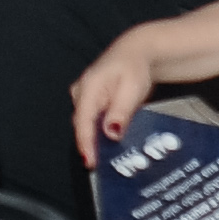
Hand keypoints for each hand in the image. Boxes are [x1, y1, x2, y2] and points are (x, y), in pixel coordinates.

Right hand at [71, 37, 161, 166]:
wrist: (137, 52)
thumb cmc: (135, 66)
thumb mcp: (132, 88)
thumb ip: (120, 111)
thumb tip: (111, 133)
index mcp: (88, 86)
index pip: (83, 122)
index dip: (86, 144)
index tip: (91, 162)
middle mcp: (81, 92)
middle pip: (82, 125)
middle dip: (91, 146)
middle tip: (102, 168)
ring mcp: (83, 96)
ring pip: (86, 124)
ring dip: (95, 140)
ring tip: (105, 160)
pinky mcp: (89, 101)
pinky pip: (91, 120)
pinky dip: (98, 132)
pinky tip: (108, 144)